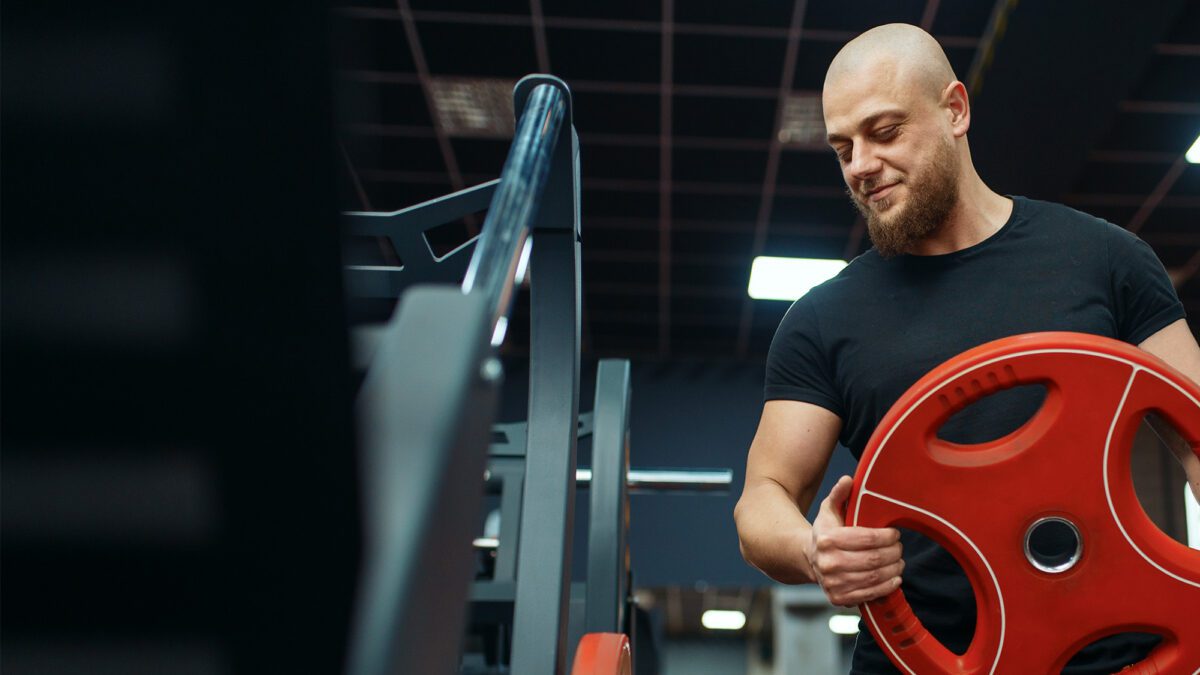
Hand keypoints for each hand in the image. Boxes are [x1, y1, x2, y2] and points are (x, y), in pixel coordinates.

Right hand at [806, 475, 903, 606]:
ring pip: (874, 577)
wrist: (809, 559)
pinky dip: (887, 586)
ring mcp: (833, 583)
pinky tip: (894, 578)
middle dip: (894, 553)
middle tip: (899, 548)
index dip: (887, 537)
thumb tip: (849, 480)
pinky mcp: (838, 598)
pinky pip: (870, 594)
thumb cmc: (825, 533)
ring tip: (899, 561)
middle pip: (874, 559)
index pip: (867, 539)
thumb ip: (839, 494)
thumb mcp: (829, 510)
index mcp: (827, 539)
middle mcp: (828, 563)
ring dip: (893, 569)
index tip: (895, 534)